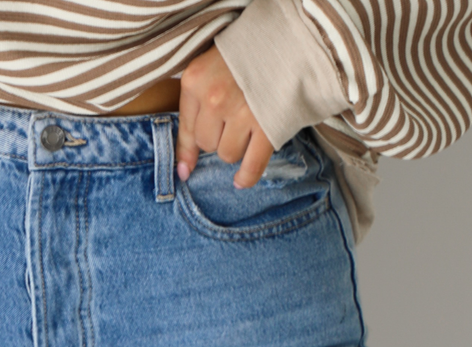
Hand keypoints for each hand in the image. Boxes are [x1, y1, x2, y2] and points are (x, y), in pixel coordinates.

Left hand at [176, 46, 273, 189]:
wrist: (287, 40)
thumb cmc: (246, 54)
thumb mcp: (210, 67)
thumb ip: (194, 108)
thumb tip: (183, 170)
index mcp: (195, 81)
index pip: (187, 128)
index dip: (188, 150)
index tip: (186, 170)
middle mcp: (215, 98)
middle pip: (207, 144)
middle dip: (218, 138)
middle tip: (233, 120)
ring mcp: (241, 113)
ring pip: (228, 154)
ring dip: (236, 147)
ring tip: (248, 126)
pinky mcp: (266, 126)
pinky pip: (252, 165)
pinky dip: (246, 176)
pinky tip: (241, 181)